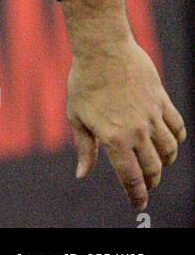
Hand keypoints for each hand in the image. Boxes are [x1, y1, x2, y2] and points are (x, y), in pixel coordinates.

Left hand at [67, 39, 185, 210]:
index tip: (139, 205)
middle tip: (145, 184)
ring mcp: (153, 116)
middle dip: (150, 181)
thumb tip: (83, 174)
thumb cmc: (84, 82)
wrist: (103, 49)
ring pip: (170, 150)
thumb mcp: (76, 116)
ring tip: (156, 163)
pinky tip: (170, 140)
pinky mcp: (162, 101)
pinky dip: (177, 138)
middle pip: (153, 168)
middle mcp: (138, 132)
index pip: (131, 178)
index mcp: (114, 139)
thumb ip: (84, 148)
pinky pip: (178, 127)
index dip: (137, 195)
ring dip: (165, 161)